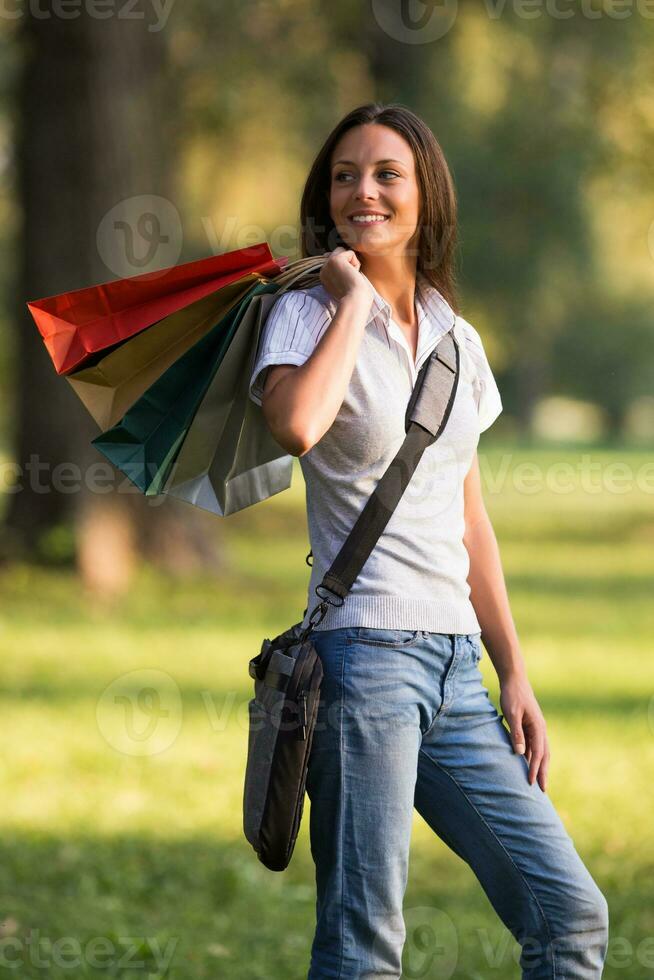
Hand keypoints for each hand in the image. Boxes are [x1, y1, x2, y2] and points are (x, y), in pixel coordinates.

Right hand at [319, 247, 374, 306]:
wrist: (355, 301)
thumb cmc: (354, 295)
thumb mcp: (344, 281)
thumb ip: (341, 269)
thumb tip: (340, 254)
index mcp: (324, 276)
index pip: (335, 261)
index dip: (345, 267)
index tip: (347, 281)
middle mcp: (323, 269)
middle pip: (340, 254)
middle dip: (349, 265)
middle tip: (349, 280)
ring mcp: (327, 264)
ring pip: (345, 252)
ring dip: (353, 264)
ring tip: (351, 277)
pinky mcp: (335, 260)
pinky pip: (351, 253)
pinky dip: (356, 264)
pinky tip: (353, 275)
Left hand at [499, 672, 549, 791]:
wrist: (514, 680)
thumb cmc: (512, 695)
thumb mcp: (512, 713)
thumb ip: (516, 733)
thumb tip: (521, 753)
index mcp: (538, 727)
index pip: (538, 753)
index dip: (535, 769)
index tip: (532, 783)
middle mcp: (540, 729)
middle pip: (544, 755)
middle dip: (543, 772)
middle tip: (543, 790)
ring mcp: (536, 728)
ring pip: (540, 751)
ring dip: (539, 766)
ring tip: (538, 781)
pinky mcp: (530, 726)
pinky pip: (533, 745)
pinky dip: (532, 756)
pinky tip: (527, 764)